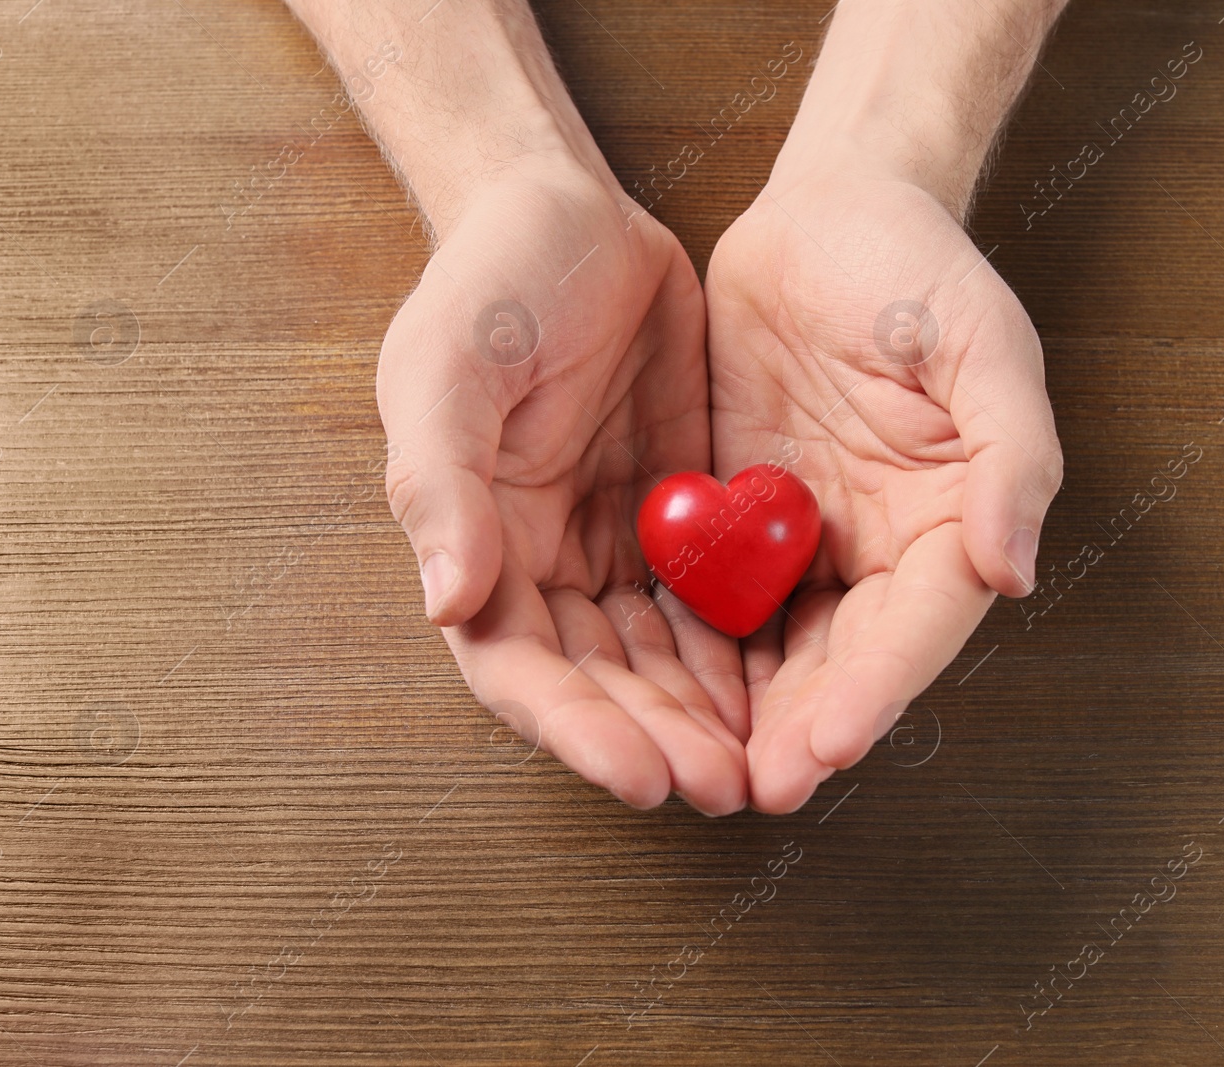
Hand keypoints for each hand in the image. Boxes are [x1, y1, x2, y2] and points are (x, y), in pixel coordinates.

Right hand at [379, 158, 748, 813]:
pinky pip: (712, 600)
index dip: (576, 728)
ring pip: (660, 657)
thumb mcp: (442, 368)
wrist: (571, 214)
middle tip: (725, 784)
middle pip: (599, 682)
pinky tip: (784, 684)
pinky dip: (742, 649)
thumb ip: (439, 482)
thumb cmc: (488, 283)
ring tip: (762, 760)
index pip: (518, 668)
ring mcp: (614, 544)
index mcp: (478, 544)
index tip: (640, 773)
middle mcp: (543, 564)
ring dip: (705, 714)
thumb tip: (446, 599)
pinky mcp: (679, 517)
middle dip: (657, 738)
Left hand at [705, 174, 1063, 811]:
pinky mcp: (742, 521)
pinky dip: (695, 647)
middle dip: (803, 726)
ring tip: (702, 766)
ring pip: (779, 648)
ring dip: (745, 711)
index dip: (878, 688)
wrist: (824, 214)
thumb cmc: (916, 267)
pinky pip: (717, 596)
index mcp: (952, 519)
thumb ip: (1011, 453)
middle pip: (846, 659)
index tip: (829, 743)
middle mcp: (882, 547)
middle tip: (755, 785)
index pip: (919, 624)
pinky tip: (656, 689)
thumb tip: (1015, 568)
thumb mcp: (982, 340)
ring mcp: (807, 541)